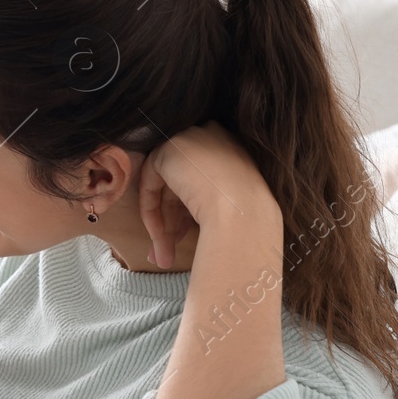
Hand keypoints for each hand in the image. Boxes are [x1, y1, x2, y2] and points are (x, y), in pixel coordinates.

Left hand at [138, 122, 277, 266]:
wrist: (244, 212)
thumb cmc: (246, 219)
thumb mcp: (230, 206)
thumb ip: (206, 204)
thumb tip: (183, 224)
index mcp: (233, 151)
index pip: (200, 182)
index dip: (188, 214)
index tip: (186, 238)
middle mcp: (212, 139)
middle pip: (181, 186)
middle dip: (172, 224)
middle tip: (167, 256)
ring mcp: (191, 140)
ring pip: (166, 188)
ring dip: (162, 227)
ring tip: (163, 259)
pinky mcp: (169, 148)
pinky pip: (151, 180)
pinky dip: (151, 209)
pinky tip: (157, 236)